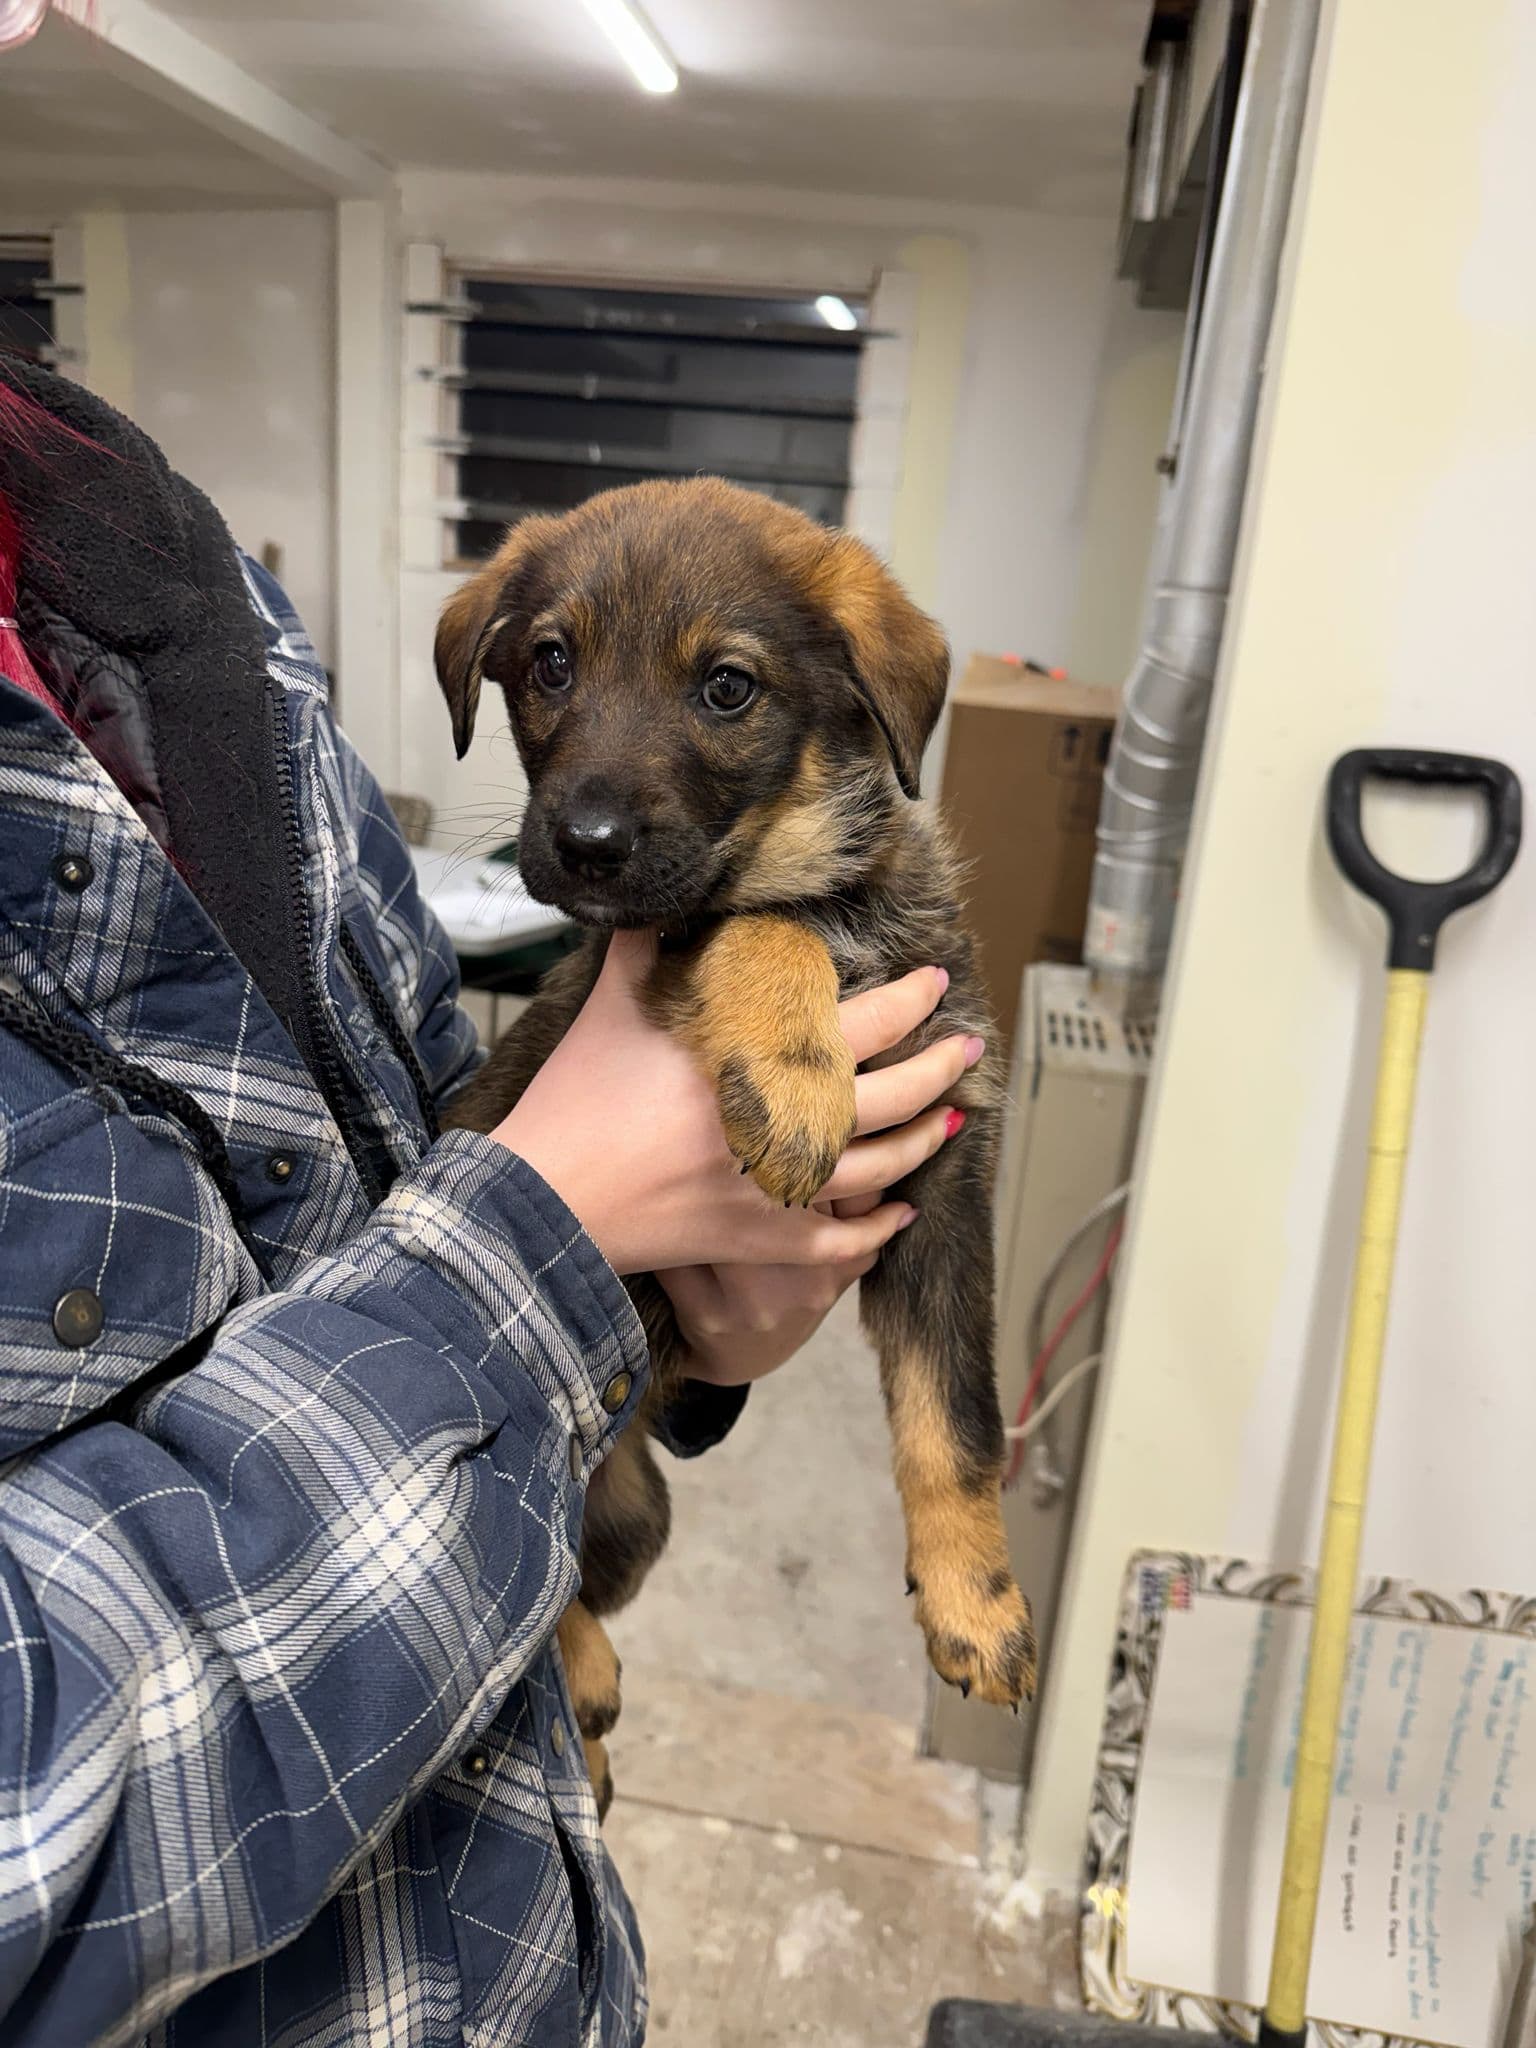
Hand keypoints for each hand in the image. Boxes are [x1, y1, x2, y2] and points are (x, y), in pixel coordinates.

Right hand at [492, 929, 981, 1281]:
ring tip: (951, 1118)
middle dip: (940, 1066)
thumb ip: (653, 944)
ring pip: (877, 1167)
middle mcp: (776, 1121)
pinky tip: (902, 1213)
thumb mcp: (615, 1003)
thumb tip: (668, 892)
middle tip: (970, 1046)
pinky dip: (876, 1230)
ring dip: (923, 1141)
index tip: (935, 982)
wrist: (541, 1194)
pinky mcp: (756, 1238)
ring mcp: (773, 1185)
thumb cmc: (577, 1094)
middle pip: (889, 1094)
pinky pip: (836, 1243)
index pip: (857, 1021)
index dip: (908, 1001)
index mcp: (751, 1057)